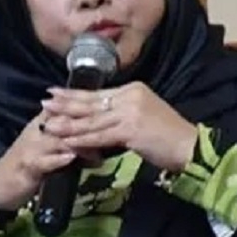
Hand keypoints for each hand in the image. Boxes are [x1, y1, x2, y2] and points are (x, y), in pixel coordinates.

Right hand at [0, 112, 99, 210]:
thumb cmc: (29, 165)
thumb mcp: (50, 149)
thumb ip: (70, 141)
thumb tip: (98, 140)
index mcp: (42, 123)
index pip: (66, 111)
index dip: (87, 111)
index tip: (109, 115)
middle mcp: (37, 131)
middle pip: (65, 123)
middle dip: (88, 127)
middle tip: (109, 136)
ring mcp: (32, 147)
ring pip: (58, 140)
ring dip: (79, 145)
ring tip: (98, 152)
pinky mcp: (28, 165)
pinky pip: (45, 160)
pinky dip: (59, 159)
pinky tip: (72, 159)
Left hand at [40, 82, 197, 172]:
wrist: (191, 147)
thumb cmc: (169, 137)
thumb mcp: (144, 117)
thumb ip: (123, 114)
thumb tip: (100, 119)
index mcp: (133, 90)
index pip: (98, 93)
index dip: (75, 94)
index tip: (56, 92)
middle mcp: (130, 96)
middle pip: (91, 102)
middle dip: (65, 103)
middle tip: (44, 101)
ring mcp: (130, 112)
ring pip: (92, 120)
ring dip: (68, 123)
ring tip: (48, 124)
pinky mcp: (130, 130)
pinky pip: (100, 136)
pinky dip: (82, 139)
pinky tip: (67, 141)